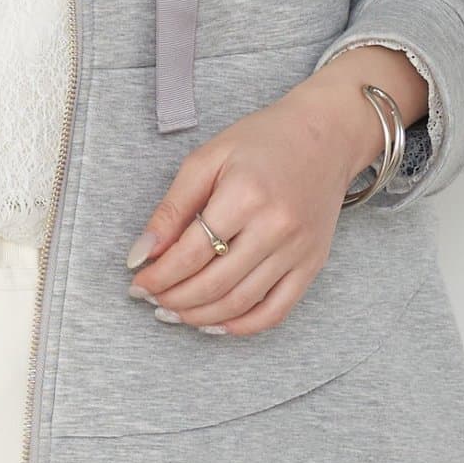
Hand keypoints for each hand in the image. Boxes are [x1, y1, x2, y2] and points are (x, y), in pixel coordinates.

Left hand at [126, 47, 425, 335]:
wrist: (327, 136)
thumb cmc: (262, 142)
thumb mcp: (207, 159)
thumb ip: (172, 209)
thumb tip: (141, 254)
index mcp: (245, 195)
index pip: (190, 253)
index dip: (158, 276)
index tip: (137, 282)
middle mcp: (276, 227)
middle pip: (214, 284)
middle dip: (174, 299)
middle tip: (151, 299)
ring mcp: (298, 250)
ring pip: (241, 303)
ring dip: (200, 316)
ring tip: (174, 312)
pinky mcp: (313, 264)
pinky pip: (276, 310)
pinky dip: (242, 326)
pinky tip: (215, 324)